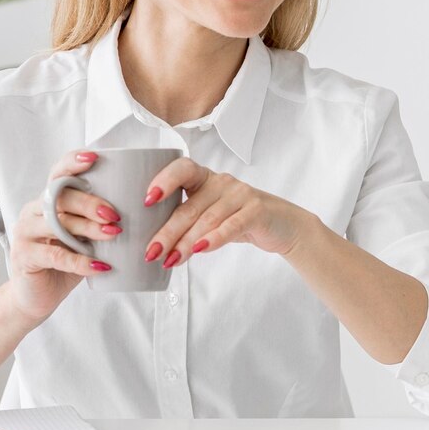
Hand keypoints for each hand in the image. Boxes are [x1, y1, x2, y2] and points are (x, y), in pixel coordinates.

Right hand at [8, 150, 122, 323]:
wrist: (35, 297)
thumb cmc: (63, 264)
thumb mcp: (81, 239)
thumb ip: (96, 222)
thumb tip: (138, 209)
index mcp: (46, 201)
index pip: (57, 174)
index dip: (73, 162)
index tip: (95, 156)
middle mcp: (33, 211)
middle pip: (60, 197)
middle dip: (90, 203)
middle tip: (115, 214)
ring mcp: (24, 233)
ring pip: (57, 223)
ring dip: (88, 228)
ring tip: (113, 234)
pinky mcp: (24, 256)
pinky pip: (55, 255)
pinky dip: (80, 261)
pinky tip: (101, 266)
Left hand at [140, 157, 311, 269]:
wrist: (282, 225)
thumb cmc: (238, 219)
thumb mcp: (211, 214)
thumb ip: (187, 221)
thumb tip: (152, 244)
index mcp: (204, 178)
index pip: (181, 169)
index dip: (163, 181)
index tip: (146, 200)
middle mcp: (221, 182)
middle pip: (188, 207)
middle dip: (167, 232)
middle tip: (150, 252)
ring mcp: (240, 194)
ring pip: (206, 219)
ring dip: (185, 243)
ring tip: (170, 260)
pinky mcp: (256, 210)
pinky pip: (231, 226)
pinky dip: (213, 238)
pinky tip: (199, 250)